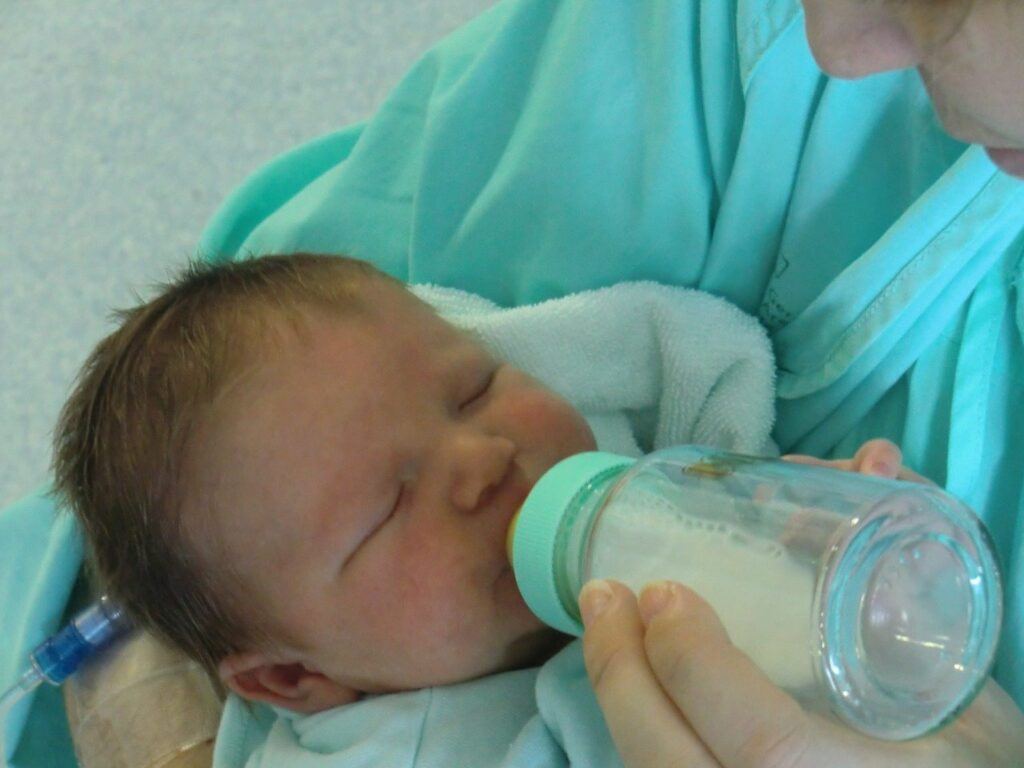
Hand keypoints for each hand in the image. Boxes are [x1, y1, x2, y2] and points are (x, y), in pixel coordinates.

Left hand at [578, 438, 1023, 766]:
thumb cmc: (968, 752)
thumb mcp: (960, 678)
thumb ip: (914, 577)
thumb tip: (867, 465)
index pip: (761, 742)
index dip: (698, 666)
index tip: (665, 593)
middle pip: (672, 765)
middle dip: (621, 674)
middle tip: (604, 592)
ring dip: (614, 696)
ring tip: (601, 622)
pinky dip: (636, 720)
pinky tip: (625, 672)